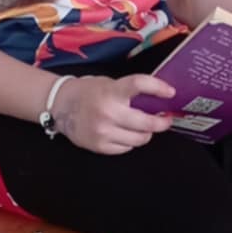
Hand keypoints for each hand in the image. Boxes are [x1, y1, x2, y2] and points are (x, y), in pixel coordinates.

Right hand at [53, 73, 175, 154]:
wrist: (61, 106)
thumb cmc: (88, 92)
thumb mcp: (108, 84)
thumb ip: (128, 91)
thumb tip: (157, 100)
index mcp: (111, 91)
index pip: (139, 85)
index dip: (158, 88)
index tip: (170, 92)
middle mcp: (108, 112)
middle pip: (146, 123)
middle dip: (161, 123)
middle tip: (166, 120)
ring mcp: (104, 131)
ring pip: (139, 139)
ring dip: (146, 133)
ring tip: (145, 128)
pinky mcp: (100, 146)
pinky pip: (126, 148)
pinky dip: (130, 142)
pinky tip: (126, 134)